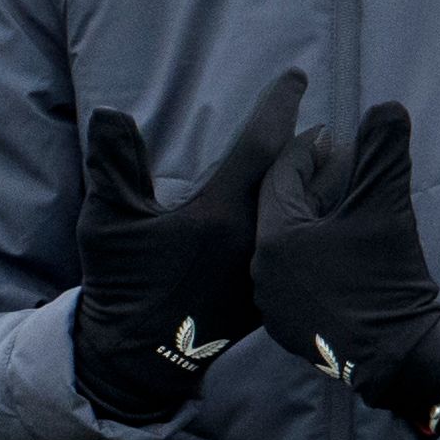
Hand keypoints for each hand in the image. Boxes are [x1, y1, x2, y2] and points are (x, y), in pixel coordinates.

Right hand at [70, 69, 306, 423]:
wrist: (138, 362)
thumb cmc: (121, 287)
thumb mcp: (106, 223)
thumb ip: (113, 165)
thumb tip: (109, 112)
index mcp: (220, 215)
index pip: (261, 147)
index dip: (278, 107)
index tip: (296, 78)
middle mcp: (253, 243)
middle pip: (298, 181)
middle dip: (311, 148)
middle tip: (325, 123)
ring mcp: (263, 273)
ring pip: (305, 218)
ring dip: (320, 186)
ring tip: (333, 161)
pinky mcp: (265, 299)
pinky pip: (298, 251)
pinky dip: (310, 225)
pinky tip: (314, 218)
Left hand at [252, 101, 439, 425]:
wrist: (400, 358)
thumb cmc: (387, 278)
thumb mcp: (387, 207)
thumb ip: (383, 152)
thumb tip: (385, 107)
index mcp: (274, 238)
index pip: (282, 175)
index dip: (308, 149)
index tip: (332, 136)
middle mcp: (261, 271)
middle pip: (280, 209)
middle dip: (310, 183)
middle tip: (340, 165)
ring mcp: (273, 304)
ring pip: (286, 244)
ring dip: (312, 220)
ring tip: (344, 204)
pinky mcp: (289, 328)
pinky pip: (293, 276)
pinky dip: (312, 254)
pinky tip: (339, 249)